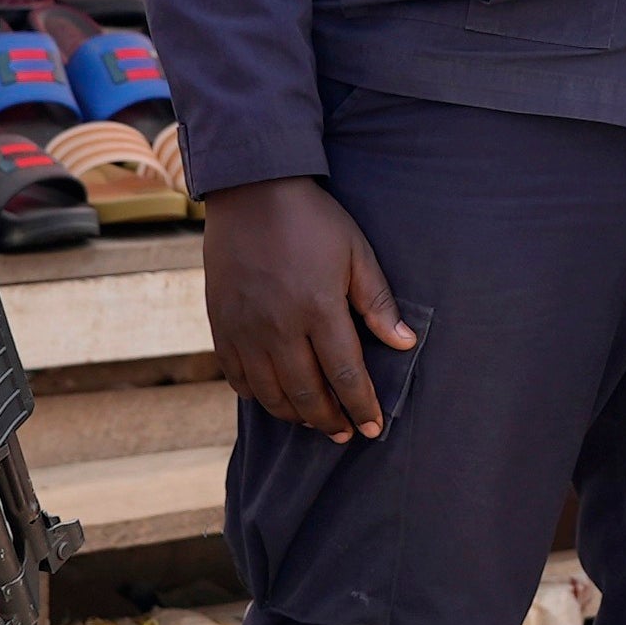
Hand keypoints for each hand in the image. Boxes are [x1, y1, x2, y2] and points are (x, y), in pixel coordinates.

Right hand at [203, 175, 413, 443]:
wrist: (251, 190)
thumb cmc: (312, 219)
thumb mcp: (356, 252)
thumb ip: (376, 302)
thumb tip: (403, 343)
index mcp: (319, 309)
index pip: (345, 375)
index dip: (362, 406)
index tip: (374, 427)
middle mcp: (279, 328)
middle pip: (307, 394)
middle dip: (330, 421)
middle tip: (347, 433)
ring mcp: (245, 329)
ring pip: (271, 394)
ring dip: (296, 415)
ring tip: (315, 421)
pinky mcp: (222, 325)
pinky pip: (237, 378)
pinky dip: (257, 396)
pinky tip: (274, 397)